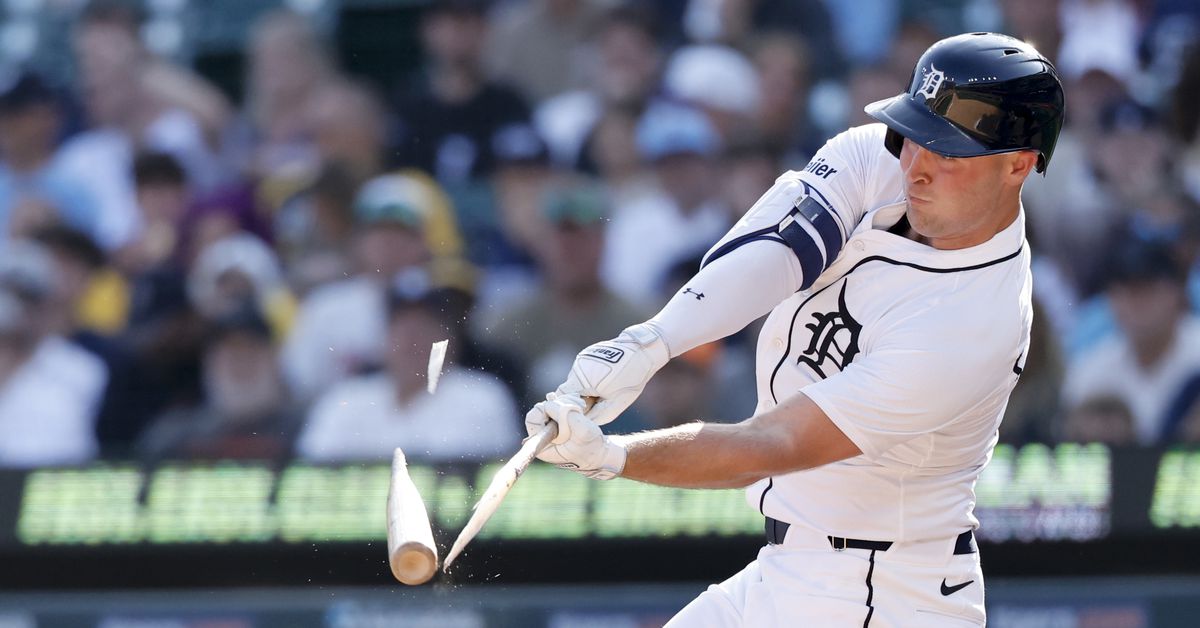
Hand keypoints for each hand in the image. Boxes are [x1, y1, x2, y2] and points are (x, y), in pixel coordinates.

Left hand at [525, 394, 625, 479]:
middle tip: (575, 406)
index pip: (532, 419)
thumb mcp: (582, 430)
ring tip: (581, 408)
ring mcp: (549, 432)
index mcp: (543, 446)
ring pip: (550, 407)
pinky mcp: (557, 425)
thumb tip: (549, 403)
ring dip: (565, 403)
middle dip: (558, 404)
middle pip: (540, 410)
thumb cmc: (592, 447)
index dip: (545, 409)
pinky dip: (568, 404)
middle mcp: (543, 439)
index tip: (561, 409)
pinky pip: (557, 408)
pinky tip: (580, 408)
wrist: (600, 454)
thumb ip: (565, 415)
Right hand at [555, 323, 670, 425]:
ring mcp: (582, 358)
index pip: (562, 398)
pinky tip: (606, 377)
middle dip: (580, 398)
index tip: (585, 412)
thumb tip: (582, 422)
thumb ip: (597, 416)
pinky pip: (583, 370)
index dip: (571, 408)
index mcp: (582, 379)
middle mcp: (578, 366)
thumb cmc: (631, 378)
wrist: (642, 351)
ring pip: (577, 380)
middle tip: (599, 400)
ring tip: (606, 387)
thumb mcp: (616, 404)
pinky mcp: (588, 353)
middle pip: (569, 389)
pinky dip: (590, 377)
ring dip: (586, 387)